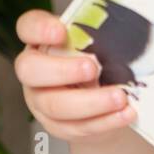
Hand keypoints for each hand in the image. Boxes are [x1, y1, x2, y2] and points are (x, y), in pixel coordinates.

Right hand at [14, 9, 135, 141]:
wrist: (103, 98)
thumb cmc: (99, 60)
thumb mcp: (98, 43)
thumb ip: (102, 36)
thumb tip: (124, 33)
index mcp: (41, 42)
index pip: (28, 27)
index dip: (40, 29)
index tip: (61, 32)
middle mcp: (35, 71)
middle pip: (31, 70)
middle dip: (63, 70)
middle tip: (93, 68)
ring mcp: (42, 100)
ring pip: (56, 105)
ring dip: (91, 102)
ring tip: (120, 97)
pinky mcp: (58, 125)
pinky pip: (77, 127)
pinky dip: (105, 121)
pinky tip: (124, 114)